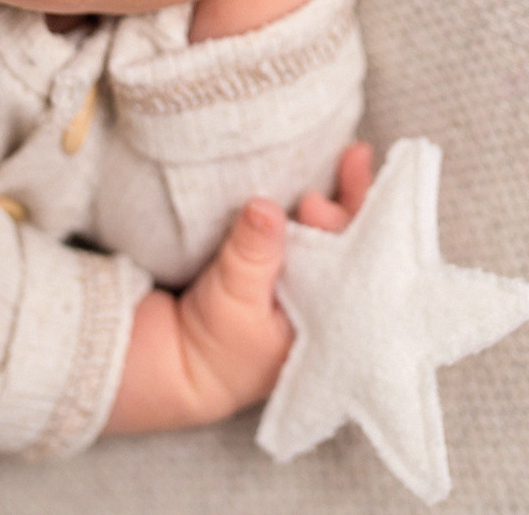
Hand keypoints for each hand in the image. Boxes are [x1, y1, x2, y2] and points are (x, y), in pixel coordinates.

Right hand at [104, 142, 378, 432]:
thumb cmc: (213, 351)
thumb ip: (251, 253)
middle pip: (347, 239)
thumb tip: (264, 208)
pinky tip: (308, 179)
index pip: (355, 258)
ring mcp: (298, 282)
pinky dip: (301, 206)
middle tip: (350, 161)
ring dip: (328, 196)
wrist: (172, 368)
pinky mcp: (272, 266)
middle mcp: (320, 298)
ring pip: (325, 232)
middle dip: (347, 198)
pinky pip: (296, 231)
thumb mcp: (233, 300)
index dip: (353, 213)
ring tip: (348, 159)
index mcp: (327, 318)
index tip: (346, 174)